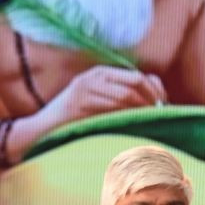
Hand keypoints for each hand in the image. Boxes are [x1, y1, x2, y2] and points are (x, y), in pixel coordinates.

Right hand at [40, 65, 166, 128]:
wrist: (41, 130)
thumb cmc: (74, 122)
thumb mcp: (98, 104)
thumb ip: (122, 97)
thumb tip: (158, 101)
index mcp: (100, 74)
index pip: (138, 77)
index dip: (156, 92)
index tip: (163, 109)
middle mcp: (92, 77)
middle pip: (134, 83)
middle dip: (151, 101)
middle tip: (160, 119)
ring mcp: (84, 88)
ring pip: (125, 96)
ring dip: (141, 111)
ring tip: (148, 125)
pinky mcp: (78, 103)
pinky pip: (111, 108)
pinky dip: (125, 118)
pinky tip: (131, 128)